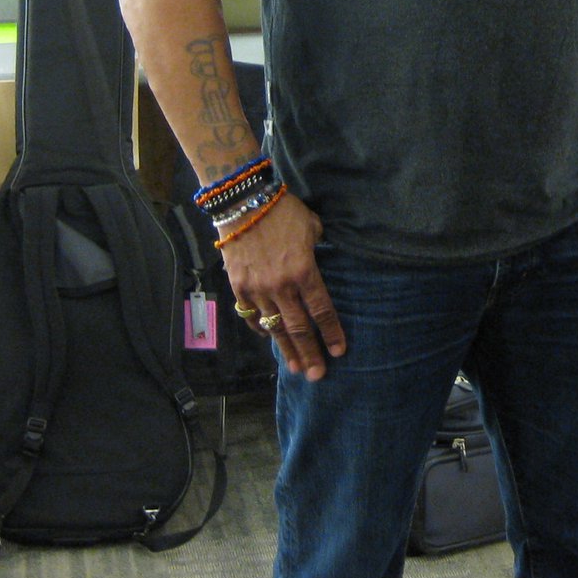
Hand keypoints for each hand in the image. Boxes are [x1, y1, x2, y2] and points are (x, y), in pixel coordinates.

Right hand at [218, 191, 346, 380]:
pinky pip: (251, 315)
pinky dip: (261, 329)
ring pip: (274, 327)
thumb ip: (317, 248)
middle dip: (310, 354)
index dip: (332, 333)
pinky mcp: (238, 287)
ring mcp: (257, 289)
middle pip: (299, 328)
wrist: (242, 202)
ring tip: (297, 368)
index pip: (322, 310)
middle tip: (318, 375)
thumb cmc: (282, 210)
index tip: (339, 352)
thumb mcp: (312, 226)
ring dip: (287, 349)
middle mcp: (281, 286)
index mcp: (304, 271)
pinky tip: (270, 338)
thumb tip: (317, 258)